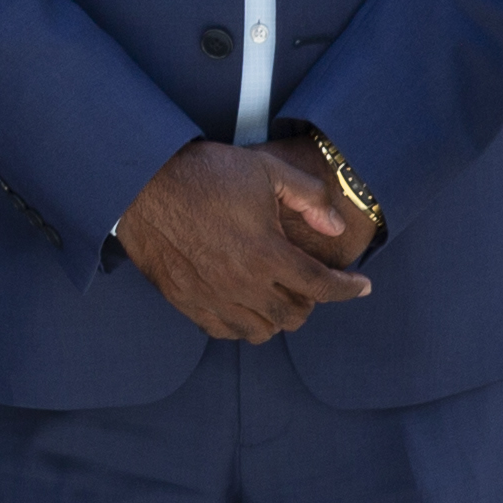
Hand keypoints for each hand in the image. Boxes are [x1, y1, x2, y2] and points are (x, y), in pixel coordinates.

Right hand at [111, 140, 376, 342]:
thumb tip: (335, 226)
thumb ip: (310, 198)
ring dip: (277, 316)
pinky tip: (244, 303)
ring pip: (261, 331)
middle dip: (311, 300)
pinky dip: (242, 323)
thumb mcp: (266, 170)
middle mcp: (242, 284)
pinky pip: (225, 331)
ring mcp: (212, 297)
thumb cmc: (203, 174)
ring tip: (277, 295)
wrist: (141, 183)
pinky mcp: (186, 301)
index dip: (349, 289)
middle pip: (295, 315)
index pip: (322, 287)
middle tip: (308, 281)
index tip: (362, 286)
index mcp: (266, 253)